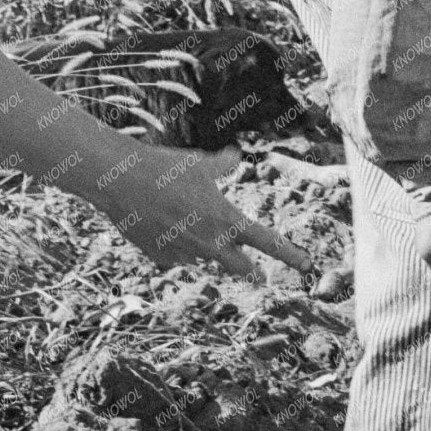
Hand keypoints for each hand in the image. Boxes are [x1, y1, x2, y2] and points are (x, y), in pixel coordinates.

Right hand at [85, 140, 310, 282]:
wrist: (122, 182)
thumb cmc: (166, 167)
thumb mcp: (200, 162)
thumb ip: (223, 164)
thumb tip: (236, 156)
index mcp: (226, 220)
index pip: (267, 242)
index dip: (290, 254)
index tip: (308, 265)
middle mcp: (211, 244)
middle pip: (241, 267)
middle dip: (251, 272)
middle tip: (259, 275)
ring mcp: (186, 255)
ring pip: (202, 256)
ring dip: (201, 245)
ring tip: (180, 217)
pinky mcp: (163, 259)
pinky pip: (176, 255)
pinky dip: (173, 243)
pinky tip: (159, 223)